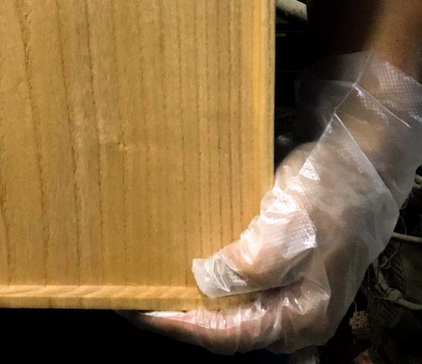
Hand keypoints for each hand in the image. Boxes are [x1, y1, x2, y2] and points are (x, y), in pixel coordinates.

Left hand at [130, 55, 421, 354]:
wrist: (361, 161)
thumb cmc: (328, 198)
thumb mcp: (291, 231)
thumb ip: (252, 265)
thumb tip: (206, 282)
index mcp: (300, 315)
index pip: (228, 335)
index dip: (181, 325)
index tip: (140, 310)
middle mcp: (292, 310)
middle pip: (226, 324)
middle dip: (181, 311)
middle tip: (136, 292)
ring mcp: (287, 286)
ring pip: (229, 302)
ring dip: (190, 291)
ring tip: (150, 274)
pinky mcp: (280, 261)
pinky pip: (236, 277)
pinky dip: (206, 271)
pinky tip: (182, 252)